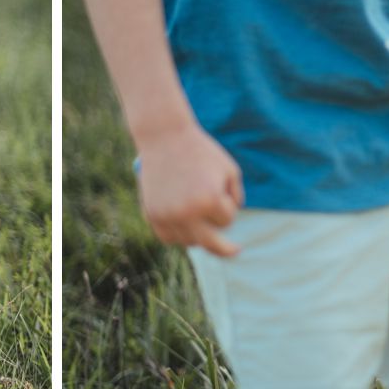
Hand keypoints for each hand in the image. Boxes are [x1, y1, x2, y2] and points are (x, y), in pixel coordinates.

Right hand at [135, 124, 243, 256]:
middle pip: (211, 244)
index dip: (227, 205)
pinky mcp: (152, 215)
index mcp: (210, 199)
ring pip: (189, 242)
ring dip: (199, 236)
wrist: (164, 137)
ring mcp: (167, 215)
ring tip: (204, 228)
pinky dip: (178, 235)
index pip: (228, 220)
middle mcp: (188, 212)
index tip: (220, 189)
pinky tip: (185, 227)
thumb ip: (236, 196)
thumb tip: (228, 224)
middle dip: (225, 248)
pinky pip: (168, 238)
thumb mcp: (229, 169)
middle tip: (235, 251)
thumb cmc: (200, 152)